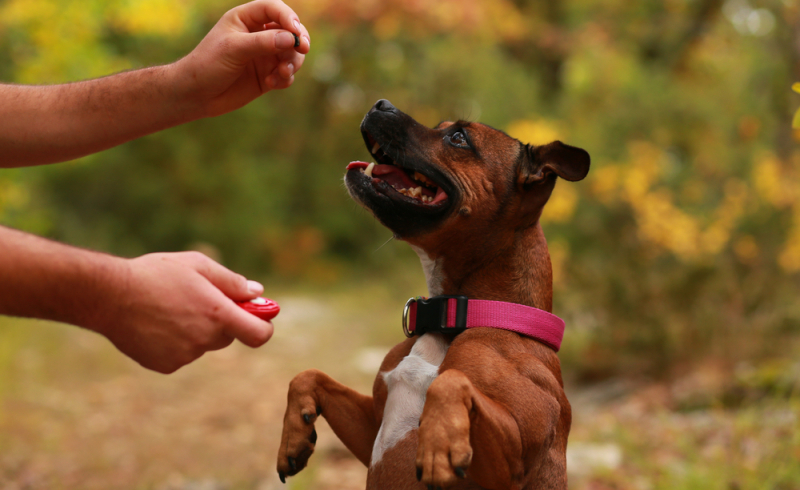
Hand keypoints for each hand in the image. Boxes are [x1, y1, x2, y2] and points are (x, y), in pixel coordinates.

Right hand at [94, 251, 273, 373]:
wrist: (109, 296)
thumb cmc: (155, 274)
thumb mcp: (198, 265)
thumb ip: (232, 282)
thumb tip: (257, 293)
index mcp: (217, 314)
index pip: (259, 334)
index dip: (263, 326)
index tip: (258, 316)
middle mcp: (204, 339)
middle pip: (228, 336)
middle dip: (222, 321)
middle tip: (199, 300)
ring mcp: (184, 356)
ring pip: (203, 344)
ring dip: (196, 330)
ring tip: (169, 308)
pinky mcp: (166, 365)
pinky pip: (182, 354)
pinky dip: (176, 342)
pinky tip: (157, 324)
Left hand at [174, 0, 310, 117]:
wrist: (197, 95)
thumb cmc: (208, 64)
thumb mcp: (234, 49)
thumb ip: (263, 42)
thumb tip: (292, 39)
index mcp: (246, 19)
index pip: (274, 9)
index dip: (288, 18)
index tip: (296, 33)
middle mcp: (258, 34)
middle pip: (290, 30)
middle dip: (298, 40)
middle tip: (302, 50)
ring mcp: (264, 56)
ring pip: (292, 53)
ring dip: (292, 62)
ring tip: (281, 73)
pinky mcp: (268, 75)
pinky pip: (287, 73)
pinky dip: (285, 78)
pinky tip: (271, 83)